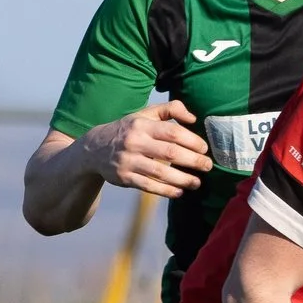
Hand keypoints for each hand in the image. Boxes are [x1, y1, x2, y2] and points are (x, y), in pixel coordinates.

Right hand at [84, 101, 213, 197]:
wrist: (94, 148)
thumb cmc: (128, 130)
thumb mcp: (144, 114)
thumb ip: (169, 110)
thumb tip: (193, 118)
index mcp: (141, 125)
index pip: (171, 132)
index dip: (191, 140)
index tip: (204, 149)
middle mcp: (134, 142)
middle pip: (169, 153)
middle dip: (192, 161)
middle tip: (208, 166)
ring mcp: (128, 161)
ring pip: (160, 172)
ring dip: (182, 179)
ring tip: (197, 182)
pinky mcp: (124, 178)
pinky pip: (148, 186)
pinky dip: (166, 191)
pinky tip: (179, 192)